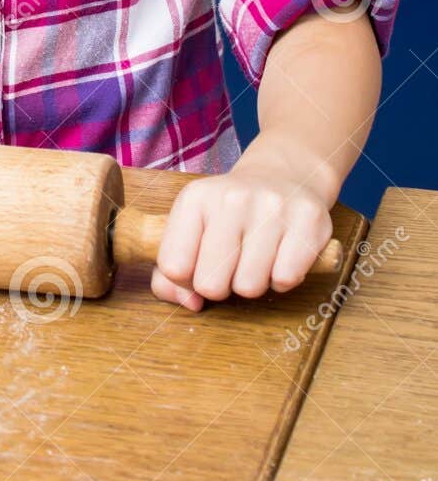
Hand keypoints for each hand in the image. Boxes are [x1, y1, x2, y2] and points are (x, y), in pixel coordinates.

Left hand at [150, 138, 333, 309]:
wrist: (281, 176)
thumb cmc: (228, 214)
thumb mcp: (191, 229)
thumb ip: (171, 274)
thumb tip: (190, 304)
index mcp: (194, 199)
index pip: (174, 267)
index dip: (186, 281)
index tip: (198, 266)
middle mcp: (232, 198)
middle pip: (211, 284)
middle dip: (220, 286)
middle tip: (230, 265)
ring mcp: (272, 207)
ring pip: (249, 287)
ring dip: (252, 283)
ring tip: (256, 257)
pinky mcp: (309, 219)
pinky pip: (286, 279)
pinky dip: (282, 278)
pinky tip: (280, 255)